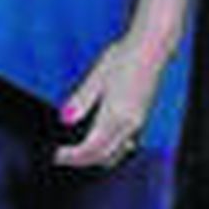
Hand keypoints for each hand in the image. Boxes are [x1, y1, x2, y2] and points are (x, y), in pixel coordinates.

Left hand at [53, 37, 163, 168]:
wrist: (151, 48)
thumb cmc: (124, 57)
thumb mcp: (96, 76)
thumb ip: (81, 100)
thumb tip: (65, 119)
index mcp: (116, 116)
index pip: (91, 148)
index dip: (72, 156)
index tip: (57, 155)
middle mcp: (130, 124)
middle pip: (104, 156)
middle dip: (82, 160)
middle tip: (63, 156)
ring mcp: (139, 123)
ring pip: (118, 153)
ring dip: (97, 157)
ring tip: (78, 151)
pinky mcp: (143, 118)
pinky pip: (127, 144)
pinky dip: (112, 150)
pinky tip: (101, 141)